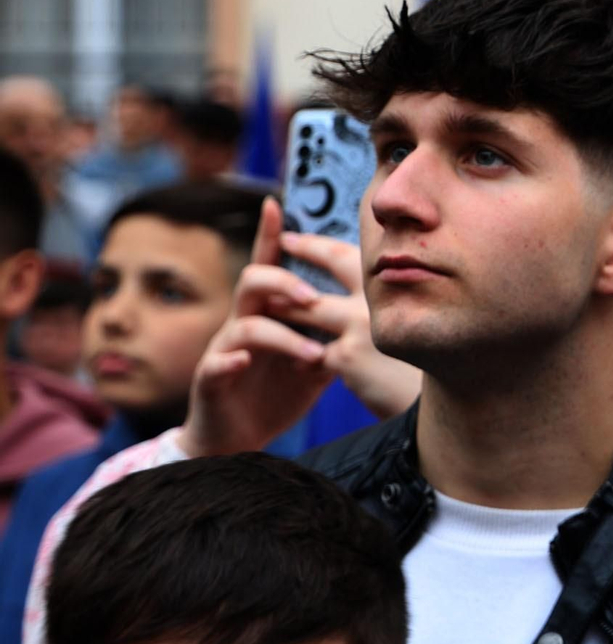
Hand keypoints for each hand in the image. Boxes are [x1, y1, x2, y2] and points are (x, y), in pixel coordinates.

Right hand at [178, 198, 334, 456]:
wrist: (238, 440)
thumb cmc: (274, 395)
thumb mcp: (312, 364)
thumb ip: (331, 337)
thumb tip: (370, 317)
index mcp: (267, 315)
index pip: (268, 268)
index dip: (268, 236)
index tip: (273, 203)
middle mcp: (242, 325)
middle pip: (253, 283)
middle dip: (283, 283)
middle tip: (313, 298)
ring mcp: (225, 351)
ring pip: (245, 325)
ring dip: (281, 335)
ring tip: (314, 354)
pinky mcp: (211, 380)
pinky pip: (217, 363)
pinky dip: (230, 361)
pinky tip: (244, 363)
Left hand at [275, 229, 420, 418]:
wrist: (445, 400)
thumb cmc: (426, 364)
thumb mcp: (418, 321)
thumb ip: (392, 304)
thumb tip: (362, 295)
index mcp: (400, 284)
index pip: (354, 252)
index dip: (322, 243)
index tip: (295, 237)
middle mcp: (383, 296)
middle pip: (334, 262)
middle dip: (303, 250)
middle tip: (281, 245)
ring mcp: (363, 324)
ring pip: (311, 307)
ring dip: (289, 306)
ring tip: (271, 307)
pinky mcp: (350, 357)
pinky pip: (313, 351)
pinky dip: (304, 357)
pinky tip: (300, 365)